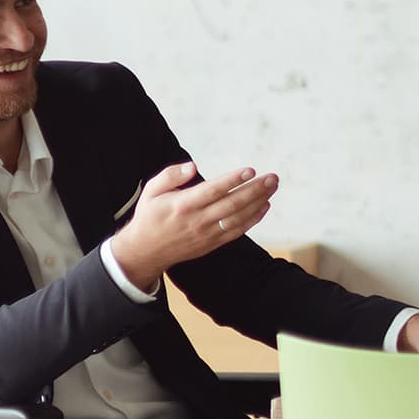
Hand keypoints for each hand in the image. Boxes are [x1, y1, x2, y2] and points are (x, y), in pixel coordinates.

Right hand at [107, 163, 277, 289]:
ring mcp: (206, 234)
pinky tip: (264, 206)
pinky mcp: (212, 243)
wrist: (145, 251)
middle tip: (273, 177)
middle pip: (232, 204)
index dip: (232, 180)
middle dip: (255, 190)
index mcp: (182, 205)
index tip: (250, 170)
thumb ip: (170, 175)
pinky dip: (253, 219)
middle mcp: (197, 220)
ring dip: (258, 202)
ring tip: (272, 187)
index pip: (212, 191)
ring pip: (238, 218)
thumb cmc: (150, 215)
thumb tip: (192, 166)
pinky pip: (237, 231)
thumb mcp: (151, 191)